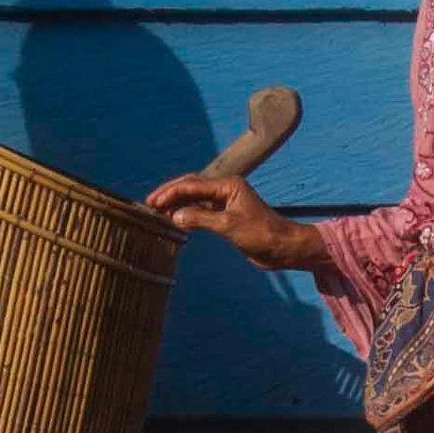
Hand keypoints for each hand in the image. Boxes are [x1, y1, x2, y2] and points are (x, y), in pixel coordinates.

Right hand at [144, 173, 325, 270]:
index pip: (192, 185)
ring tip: (157, 213)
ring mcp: (225, 203)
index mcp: (228, 186)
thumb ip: (201, 219)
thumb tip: (174, 216)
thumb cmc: (263, 234)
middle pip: (191, 187)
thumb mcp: (229, 226)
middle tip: (150, 204)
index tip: (153, 202)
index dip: (170, 192)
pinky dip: (187, 215)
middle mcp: (225, 191)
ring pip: (194, 199)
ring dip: (176, 204)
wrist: (283, 248)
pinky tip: (175, 221)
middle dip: (170, 194)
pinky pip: (201, 211)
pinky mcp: (226, 217)